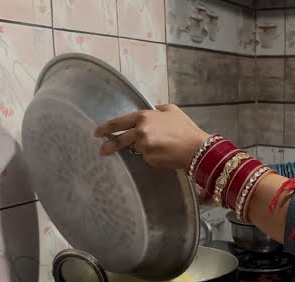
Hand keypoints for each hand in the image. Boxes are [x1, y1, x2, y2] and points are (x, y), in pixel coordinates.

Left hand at [94, 104, 210, 169]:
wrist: (197, 148)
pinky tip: (166, 154)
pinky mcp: (150, 159)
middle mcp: (140, 132)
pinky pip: (148, 158)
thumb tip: (152, 110)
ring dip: (145, 149)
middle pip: (120, 140)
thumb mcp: (172, 110)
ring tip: (163, 147)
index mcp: (143, 117)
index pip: (118, 123)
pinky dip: (154, 156)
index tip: (97, 133)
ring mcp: (144, 147)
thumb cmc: (185, 128)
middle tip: (102, 151)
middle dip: (109, 146)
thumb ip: (157, 109)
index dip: (106, 128)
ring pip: (138, 149)